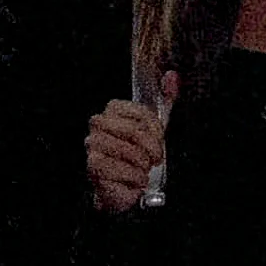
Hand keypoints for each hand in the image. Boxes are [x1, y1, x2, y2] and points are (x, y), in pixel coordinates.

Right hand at [85, 70, 177, 213]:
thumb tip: (172, 77)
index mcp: (114, 110)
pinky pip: (123, 169)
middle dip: (150, 149)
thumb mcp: (155, 127)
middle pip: (135, 132)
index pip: (142, 113)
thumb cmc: (138, 158)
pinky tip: (135, 180)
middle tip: (154, 159)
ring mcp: (94, 144)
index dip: (156, 131)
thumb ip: (165, 99)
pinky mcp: (94, 165)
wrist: (125, 188)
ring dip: (142, 166)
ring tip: (143, 170)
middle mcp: (99, 124)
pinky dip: (135, 178)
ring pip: (129, 152)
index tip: (159, 142)